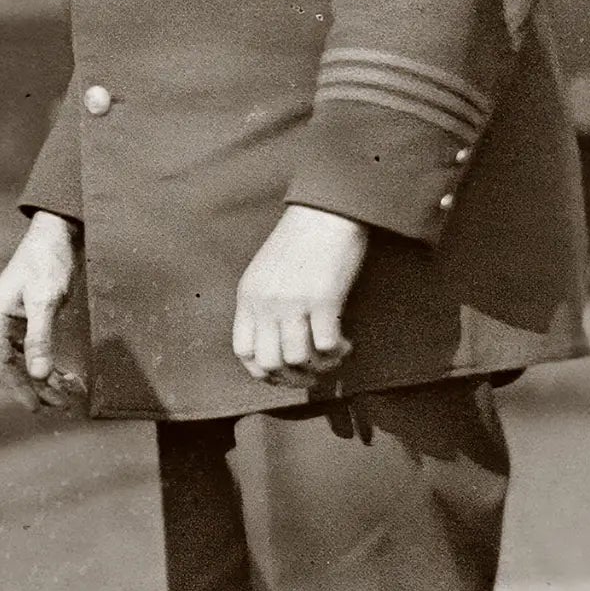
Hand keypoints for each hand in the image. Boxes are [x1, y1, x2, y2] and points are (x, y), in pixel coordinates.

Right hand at [0, 211, 82, 411]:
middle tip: (61, 406)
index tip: (37, 408)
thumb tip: (40, 375)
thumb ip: (41, 338)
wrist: (56, 233)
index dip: (18, 388)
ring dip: (43, 378)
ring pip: (23, 359)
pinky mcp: (26, 316)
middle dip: (35, 387)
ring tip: (68, 394)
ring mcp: (11, 319)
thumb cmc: (48, 262)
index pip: (1, 362)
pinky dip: (47, 363)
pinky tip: (64, 373)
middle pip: (12, 365)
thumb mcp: (45, 300)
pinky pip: (32, 348)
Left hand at [233, 204, 368, 383]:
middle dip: (294, 377)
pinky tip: (346, 343)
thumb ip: (264, 305)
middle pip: (268, 363)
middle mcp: (265, 302)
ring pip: (297, 359)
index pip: (243, 352)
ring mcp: (292, 301)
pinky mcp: (322, 299)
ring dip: (320, 366)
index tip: (286, 374)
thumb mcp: (266, 273)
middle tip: (314, 372)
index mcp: (248, 297)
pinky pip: (325, 346)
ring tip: (333, 355)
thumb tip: (276, 345)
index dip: (264, 373)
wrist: (325, 213)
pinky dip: (337, 353)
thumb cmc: (300, 243)